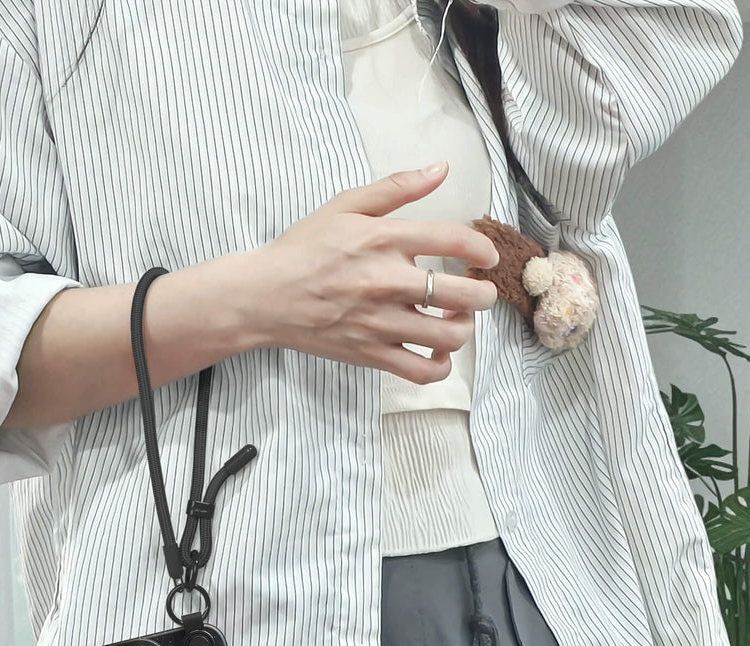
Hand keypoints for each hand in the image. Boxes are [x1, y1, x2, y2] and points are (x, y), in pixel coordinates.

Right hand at [247, 161, 499, 383]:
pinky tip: (436, 352)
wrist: (264, 296)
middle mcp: (387, 282)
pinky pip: (421, 372)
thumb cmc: (304, 249)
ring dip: (464, 328)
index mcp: (383, 240)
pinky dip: (440, 365)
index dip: (482, 249)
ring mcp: (380, 323)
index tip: (485, 257)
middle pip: (464, 295)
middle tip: (478, 293)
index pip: (455, 241)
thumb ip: (397, 187)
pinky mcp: (370, 354)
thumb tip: (441, 169)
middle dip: (484, 295)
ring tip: (456, 320)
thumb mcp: (346, 206)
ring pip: (449, 336)